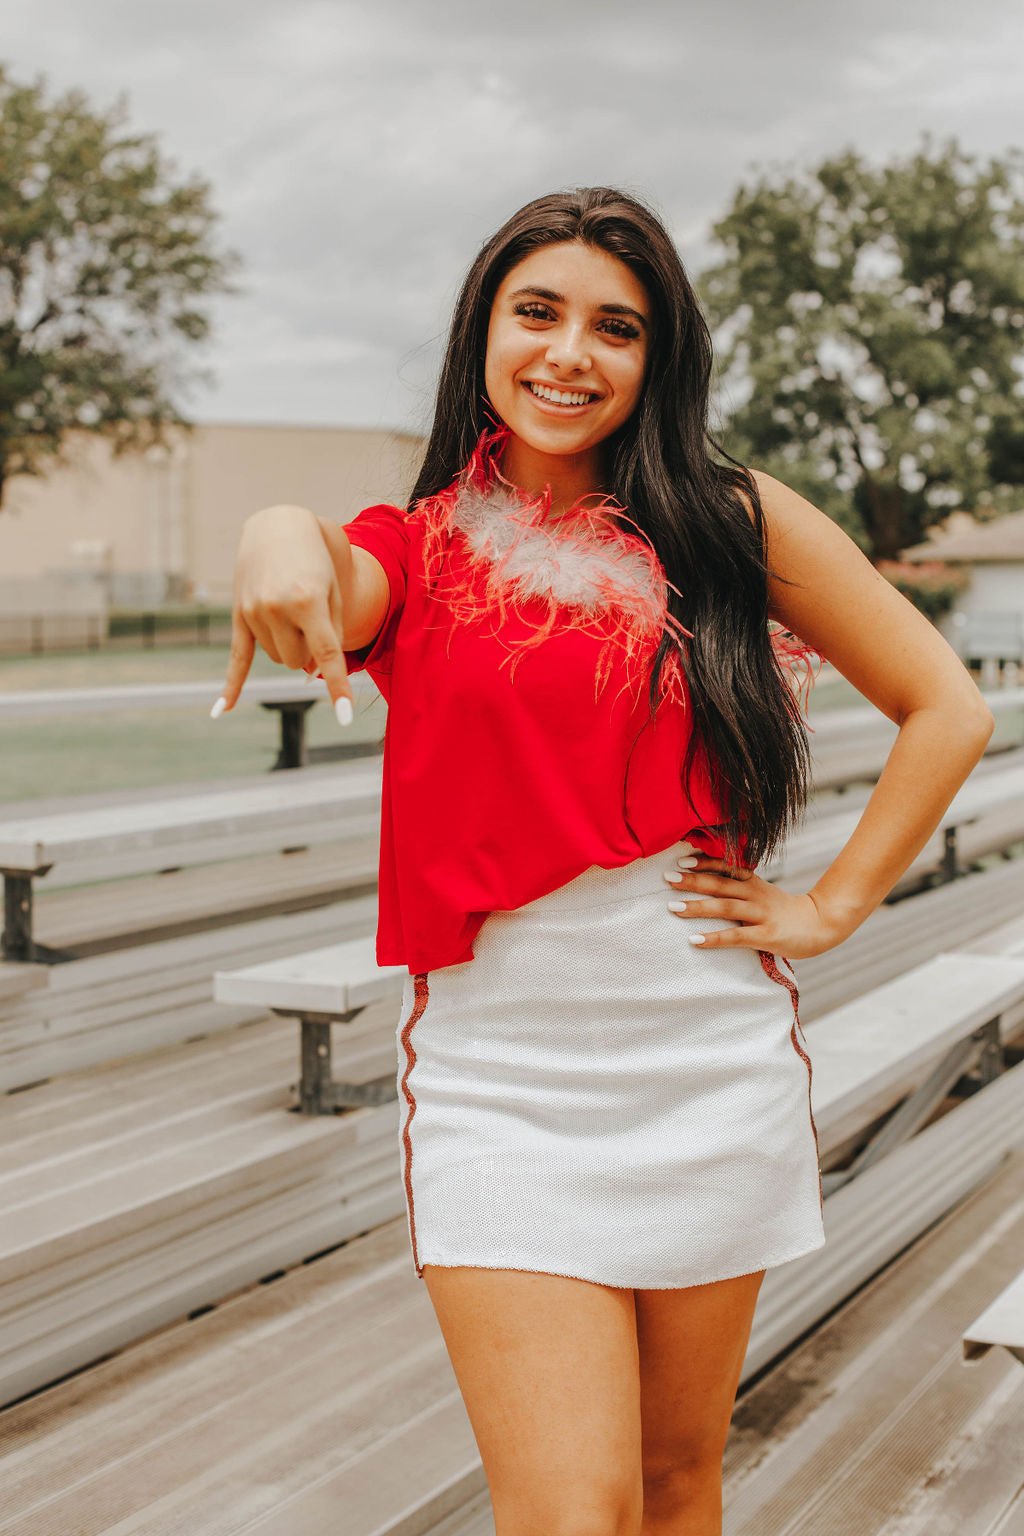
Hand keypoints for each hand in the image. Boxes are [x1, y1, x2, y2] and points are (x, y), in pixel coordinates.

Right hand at [214, 504, 353, 721]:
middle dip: (311, 651)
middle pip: (299, 662)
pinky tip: (219, 712)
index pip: (326, 654)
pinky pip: (236, 659)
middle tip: (313, 617)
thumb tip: (310, 675)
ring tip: (292, 610)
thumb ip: (330, 635)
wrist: (279, 527)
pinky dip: (230, 687)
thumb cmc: (317, 563)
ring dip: (290, 647)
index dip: (338, 686)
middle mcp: (276, 607)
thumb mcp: (334, 593)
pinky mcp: (239, 615)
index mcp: (307, 600)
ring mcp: (253, 612)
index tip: (346, 716)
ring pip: (279, 658)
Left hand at [664, 852, 846, 957]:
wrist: (822, 925)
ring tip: (673, 908)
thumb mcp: (763, 893)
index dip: (704, 862)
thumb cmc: (786, 912)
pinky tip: (695, 940)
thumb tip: (709, 885)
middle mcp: (755, 895)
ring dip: (698, 907)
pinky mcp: (766, 936)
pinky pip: (736, 936)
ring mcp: (761, 915)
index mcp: (754, 883)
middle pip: (720, 885)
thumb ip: (740, 889)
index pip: (726, 867)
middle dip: (693, 880)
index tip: (681, 859)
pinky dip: (714, 938)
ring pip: (725, 908)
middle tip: (667, 878)